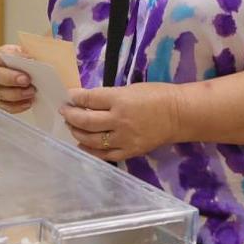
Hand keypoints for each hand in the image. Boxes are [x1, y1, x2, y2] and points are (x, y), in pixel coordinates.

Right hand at [0, 44, 34, 112]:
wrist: (31, 70)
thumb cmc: (30, 58)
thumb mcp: (32, 51)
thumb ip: (33, 53)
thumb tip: (36, 60)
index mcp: (1, 55)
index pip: (3, 55)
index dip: (15, 58)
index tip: (30, 60)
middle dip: (12, 78)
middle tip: (27, 80)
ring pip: (2, 93)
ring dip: (17, 94)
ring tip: (32, 92)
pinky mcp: (3, 100)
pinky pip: (7, 106)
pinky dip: (18, 106)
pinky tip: (29, 102)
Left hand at [59, 83, 180, 160]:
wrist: (179, 115)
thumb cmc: (156, 95)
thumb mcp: (130, 89)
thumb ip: (109, 96)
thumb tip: (87, 100)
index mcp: (120, 100)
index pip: (90, 99)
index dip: (75, 97)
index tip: (69, 96)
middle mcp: (119, 120)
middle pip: (86, 120)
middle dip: (71, 115)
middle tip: (65, 111)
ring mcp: (123, 138)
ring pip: (91, 139)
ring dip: (77, 132)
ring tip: (71, 127)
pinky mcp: (129, 151)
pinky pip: (104, 154)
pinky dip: (90, 150)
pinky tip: (83, 145)